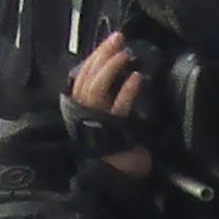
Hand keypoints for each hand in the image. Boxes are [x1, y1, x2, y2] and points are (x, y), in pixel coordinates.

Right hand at [68, 31, 153, 178]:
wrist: (116, 179)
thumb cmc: (115, 149)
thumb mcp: (110, 119)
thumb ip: (110, 100)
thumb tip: (122, 73)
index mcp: (81, 108)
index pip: (84, 76)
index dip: (97, 57)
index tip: (111, 42)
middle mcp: (83, 112)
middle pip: (88, 76)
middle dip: (102, 55)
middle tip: (118, 38)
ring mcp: (94, 121)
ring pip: (96, 88)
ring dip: (111, 68)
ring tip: (125, 54)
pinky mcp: (110, 131)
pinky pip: (117, 106)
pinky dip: (127, 90)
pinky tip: (136, 78)